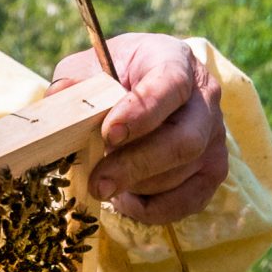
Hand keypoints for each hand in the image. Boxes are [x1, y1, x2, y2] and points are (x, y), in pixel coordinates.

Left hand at [51, 32, 228, 224]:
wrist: (142, 88)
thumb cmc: (112, 77)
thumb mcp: (89, 67)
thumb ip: (75, 81)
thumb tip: (58, 98)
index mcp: (175, 62)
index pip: (170, 85)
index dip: (142, 112)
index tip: (109, 133)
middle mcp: (204, 98)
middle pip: (184, 140)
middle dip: (137, 165)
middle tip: (98, 183)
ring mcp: (213, 136)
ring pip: (181, 173)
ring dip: (136, 185)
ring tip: (105, 179)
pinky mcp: (213, 169)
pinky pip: (188, 200)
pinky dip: (153, 209)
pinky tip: (126, 199)